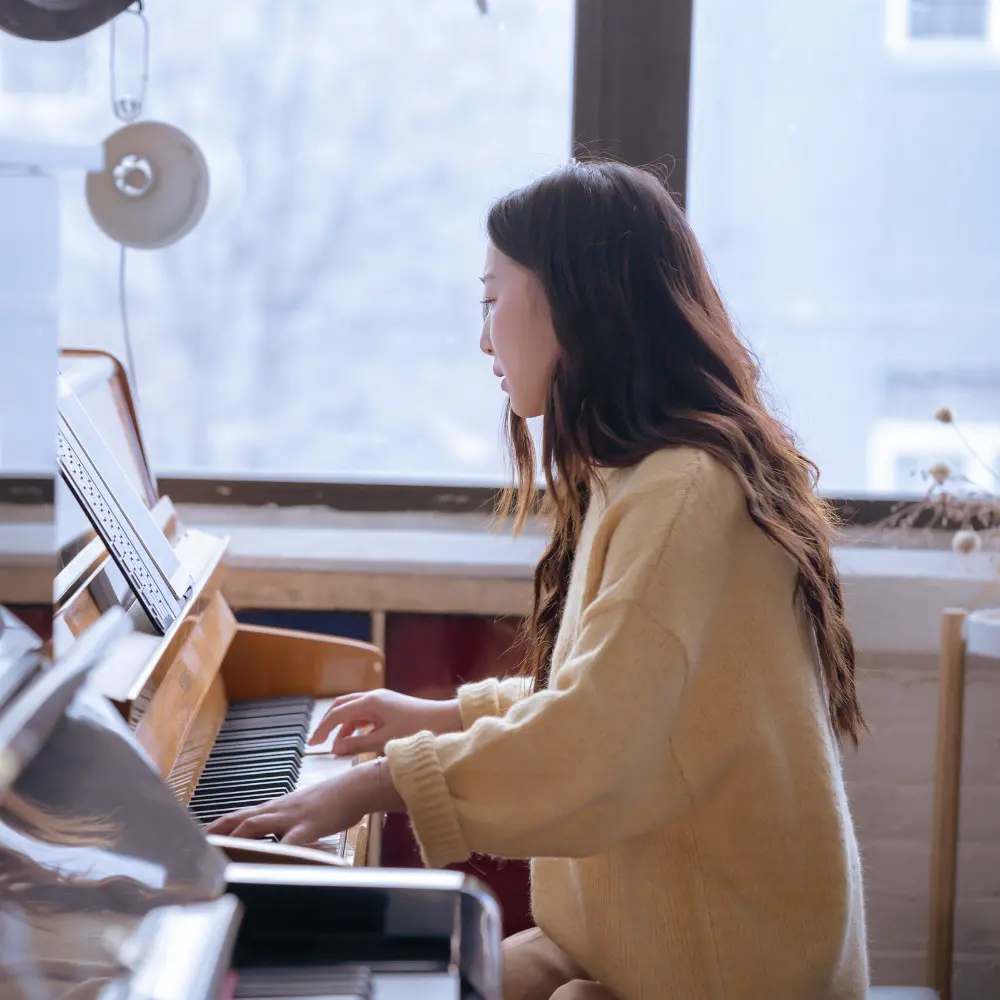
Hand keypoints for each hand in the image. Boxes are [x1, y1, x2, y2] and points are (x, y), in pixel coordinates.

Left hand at [204, 765, 372, 845]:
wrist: (355, 787)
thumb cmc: (334, 800)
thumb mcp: (305, 811)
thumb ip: (288, 823)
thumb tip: (279, 837)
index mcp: (277, 807)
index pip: (241, 814)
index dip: (219, 825)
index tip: (202, 836)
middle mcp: (278, 810)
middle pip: (239, 818)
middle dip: (217, 832)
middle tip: (197, 845)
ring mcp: (291, 817)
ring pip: (255, 824)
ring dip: (234, 837)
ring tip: (217, 851)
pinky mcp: (308, 826)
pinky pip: (290, 840)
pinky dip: (276, 850)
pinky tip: (267, 862)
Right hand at [310, 690, 461, 755]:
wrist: (443, 719)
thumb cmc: (417, 728)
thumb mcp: (384, 740)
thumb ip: (357, 745)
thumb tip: (335, 749)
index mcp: (371, 702)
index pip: (337, 714)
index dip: (322, 729)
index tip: (312, 744)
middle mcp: (373, 697)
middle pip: (341, 707)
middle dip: (328, 723)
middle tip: (317, 742)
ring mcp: (381, 701)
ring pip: (353, 711)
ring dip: (342, 727)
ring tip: (337, 747)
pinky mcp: (388, 707)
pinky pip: (364, 714)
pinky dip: (355, 726)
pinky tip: (354, 740)